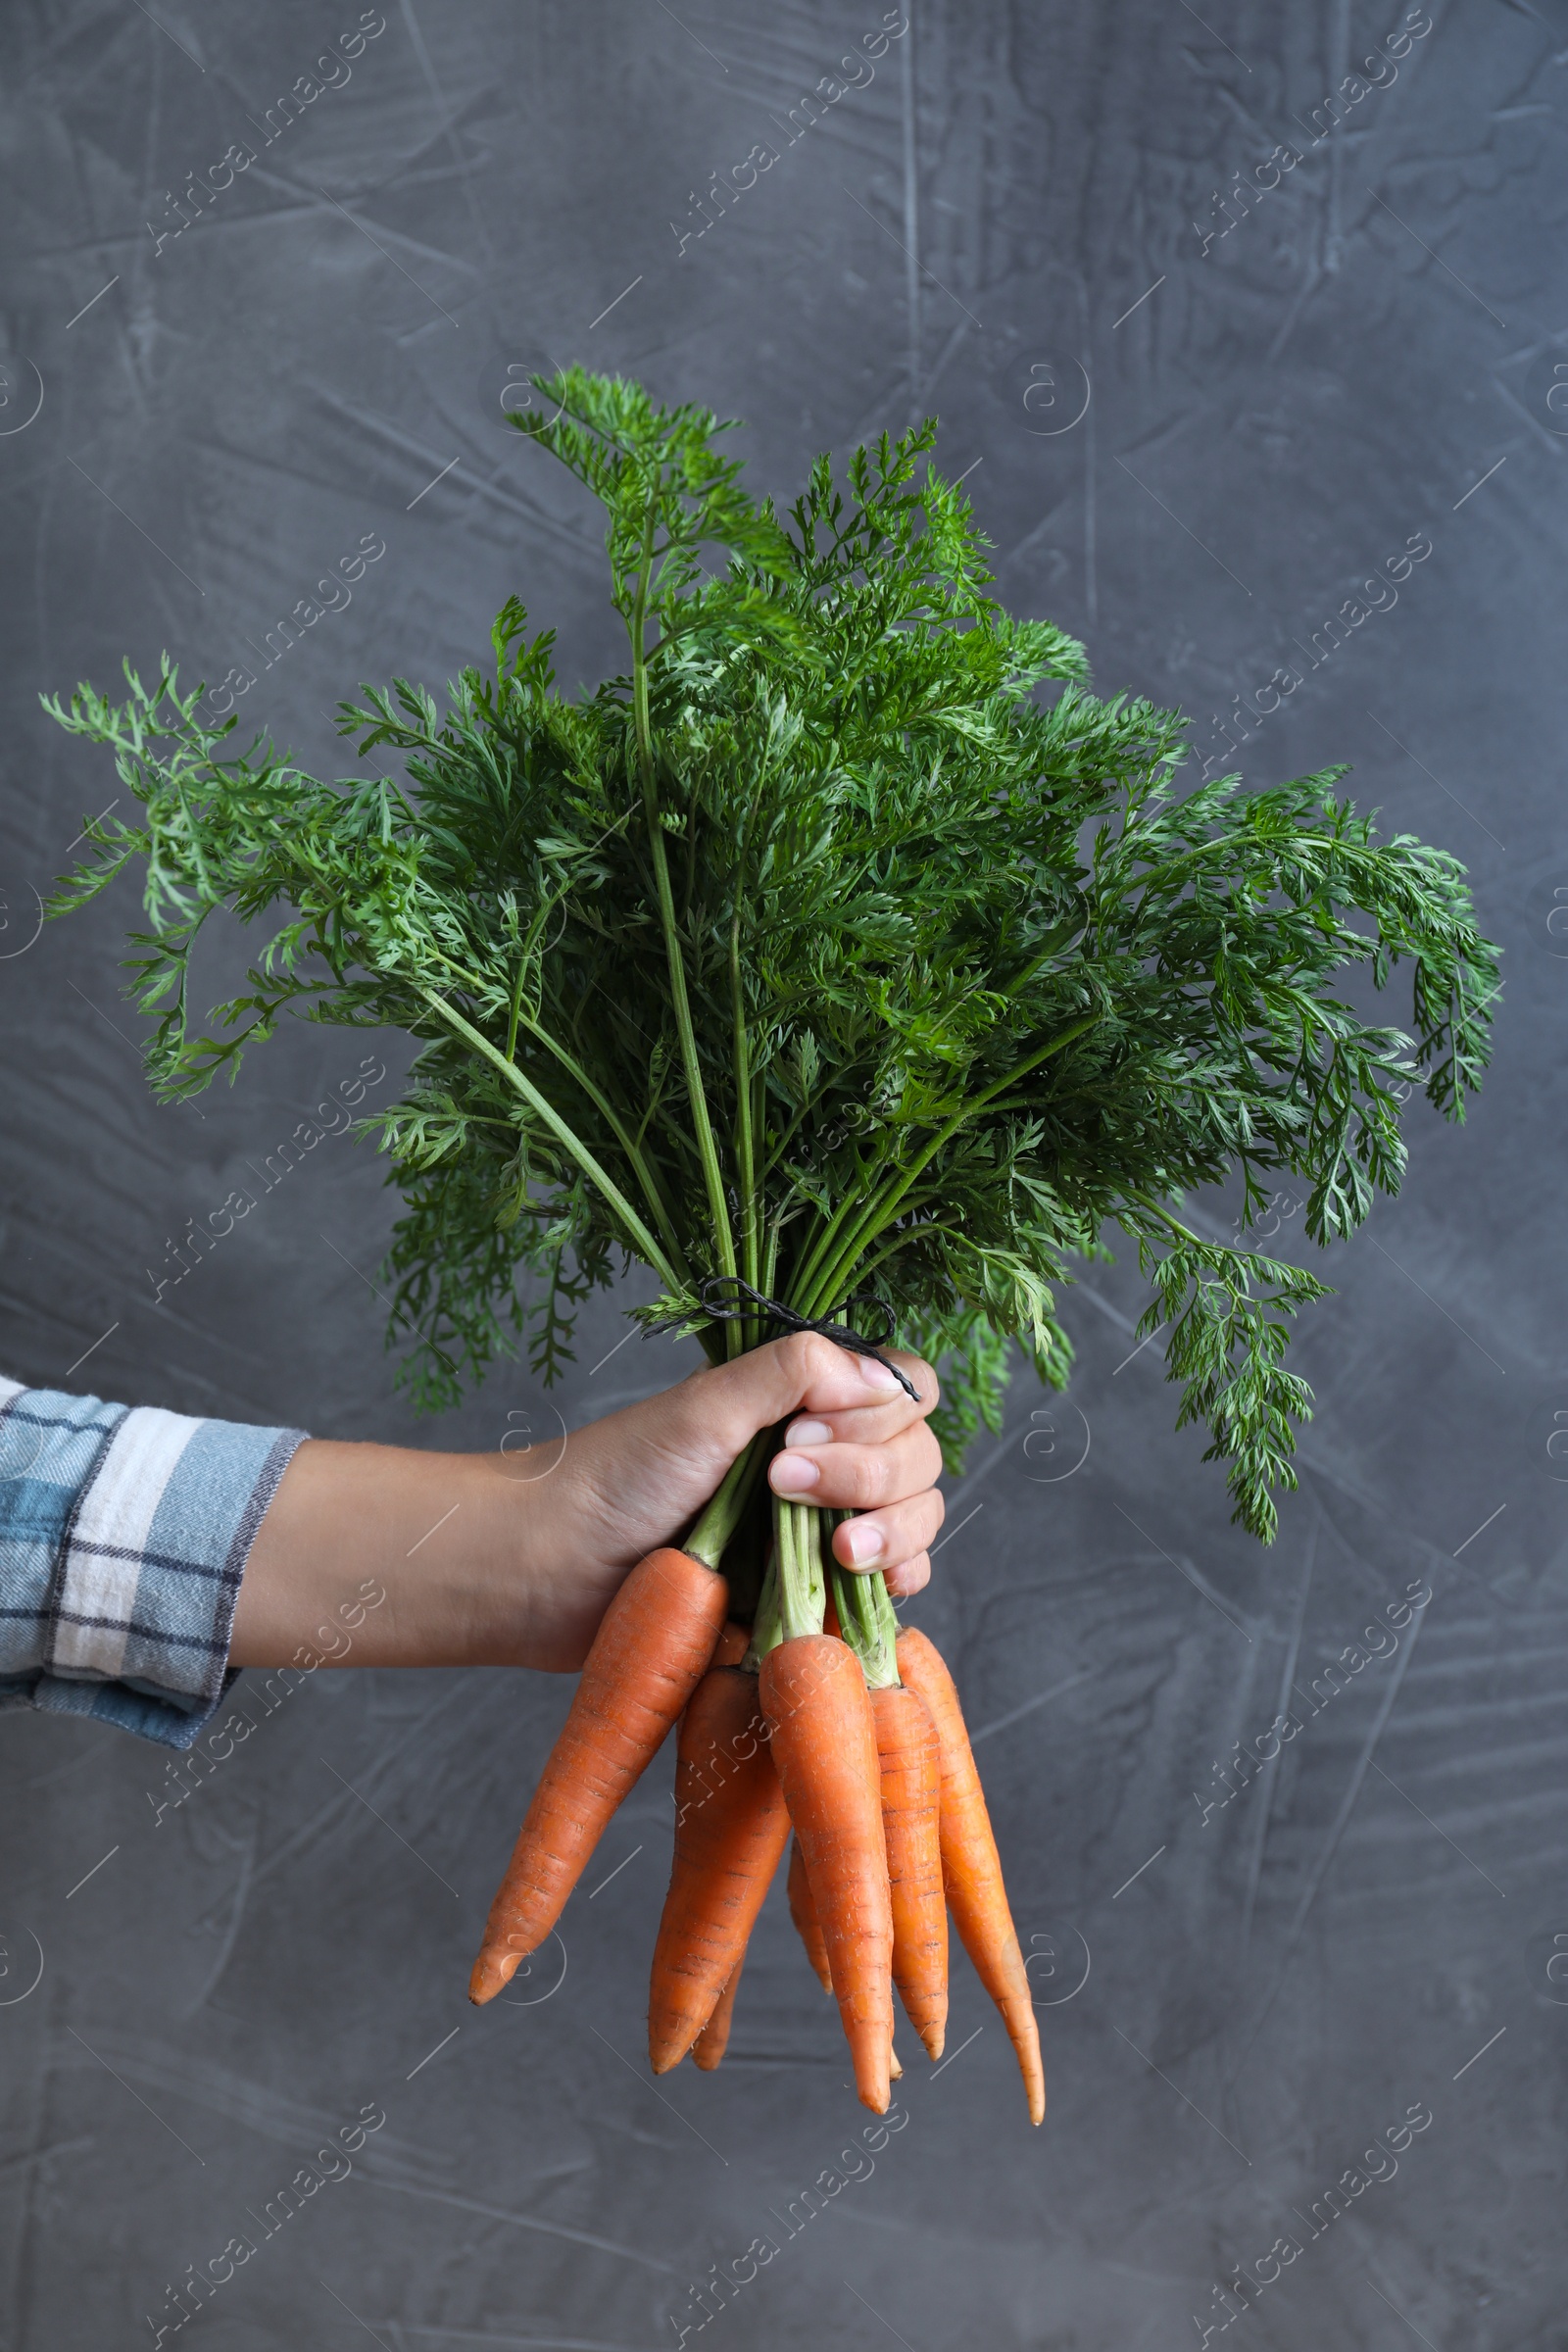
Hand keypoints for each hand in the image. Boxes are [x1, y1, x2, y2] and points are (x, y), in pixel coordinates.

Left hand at [231, 1334, 941, 1672]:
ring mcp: (819, 1531)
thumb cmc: (612, 1480)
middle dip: (874, 1474)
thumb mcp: (703, 1409)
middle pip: (919, 1458)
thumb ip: (792, 1373)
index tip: (807, 1436)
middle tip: (786, 1487)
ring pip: (918, 1523)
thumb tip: (879, 1375)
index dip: (880, 1415)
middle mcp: (822, 1460)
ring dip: (894, 1531)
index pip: (903, 1391)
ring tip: (834, 1552)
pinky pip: (888, 1593)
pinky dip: (889, 1586)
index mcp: (802, 1404)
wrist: (550, 1575)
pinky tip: (851, 1584)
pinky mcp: (809, 1597)